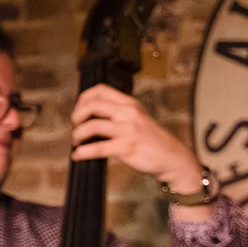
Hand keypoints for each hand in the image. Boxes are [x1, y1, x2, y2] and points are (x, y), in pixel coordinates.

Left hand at [69, 84, 203, 193]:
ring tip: (77, 141)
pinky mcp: (126, 147)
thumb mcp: (137, 118)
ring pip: (92, 126)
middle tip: (75, 125)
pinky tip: (78, 155)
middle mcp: (128, 113)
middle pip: (92, 105)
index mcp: (129, 104)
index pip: (100, 90)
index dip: (83, 98)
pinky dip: (82, 152)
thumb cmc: (151, 140)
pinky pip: (97, 148)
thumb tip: (89, 114)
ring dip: (78, 134)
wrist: (172, 157)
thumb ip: (118, 113)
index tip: (78, 109)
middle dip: (77, 115)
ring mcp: (128, 130)